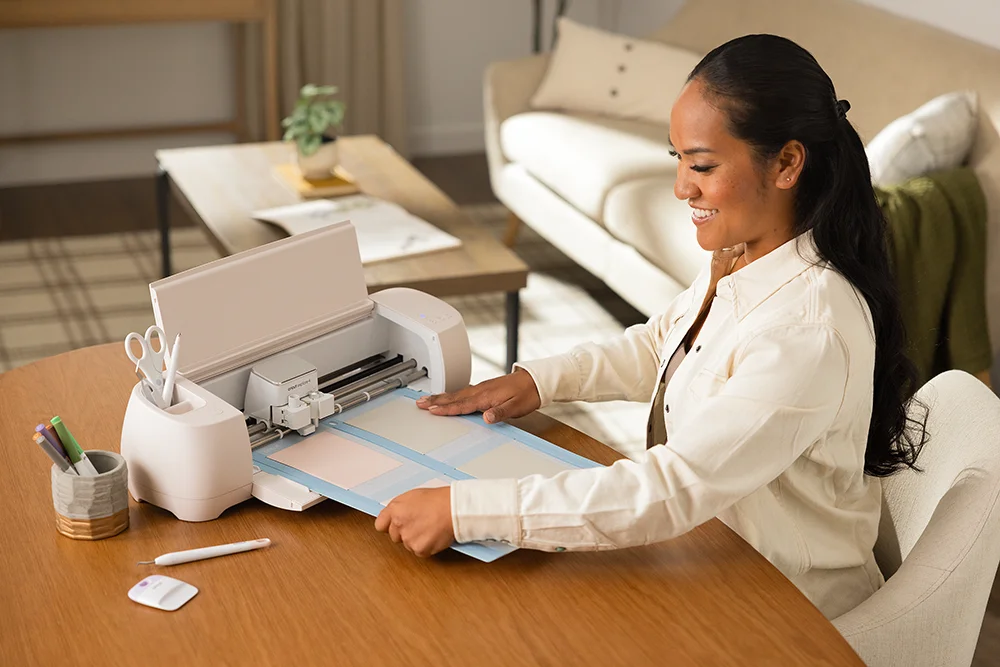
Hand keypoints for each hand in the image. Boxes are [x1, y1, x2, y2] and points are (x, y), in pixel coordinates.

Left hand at [374, 487, 453, 556]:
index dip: (389, 525)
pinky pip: (420, 551)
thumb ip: (399, 508)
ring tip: (430, 527)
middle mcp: (398, 525)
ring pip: (408, 544)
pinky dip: (427, 545)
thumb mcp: (412, 496)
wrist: (454, 509)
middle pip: (395, 536)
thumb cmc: (437, 500)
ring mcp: (409, 539)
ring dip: (417, 539)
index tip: (395, 525)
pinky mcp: (420, 549)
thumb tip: (394, 517)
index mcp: (395, 510)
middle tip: (420, 523)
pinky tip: (434, 535)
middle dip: (405, 532)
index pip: (380, 525)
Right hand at [415, 368, 540, 423]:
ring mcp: (482, 388)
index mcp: (486, 396)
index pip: (462, 404)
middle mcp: (482, 390)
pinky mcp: (485, 388)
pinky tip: (448, 397)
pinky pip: (464, 392)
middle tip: (420, 403)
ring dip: (441, 397)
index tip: (432, 410)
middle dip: (436, 400)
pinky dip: (452, 395)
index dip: (446, 408)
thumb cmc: (528, 394)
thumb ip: (500, 413)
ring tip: (427, 400)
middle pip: (454, 397)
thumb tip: (486, 417)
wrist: (537, 380)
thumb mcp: (517, 407)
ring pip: (457, 394)